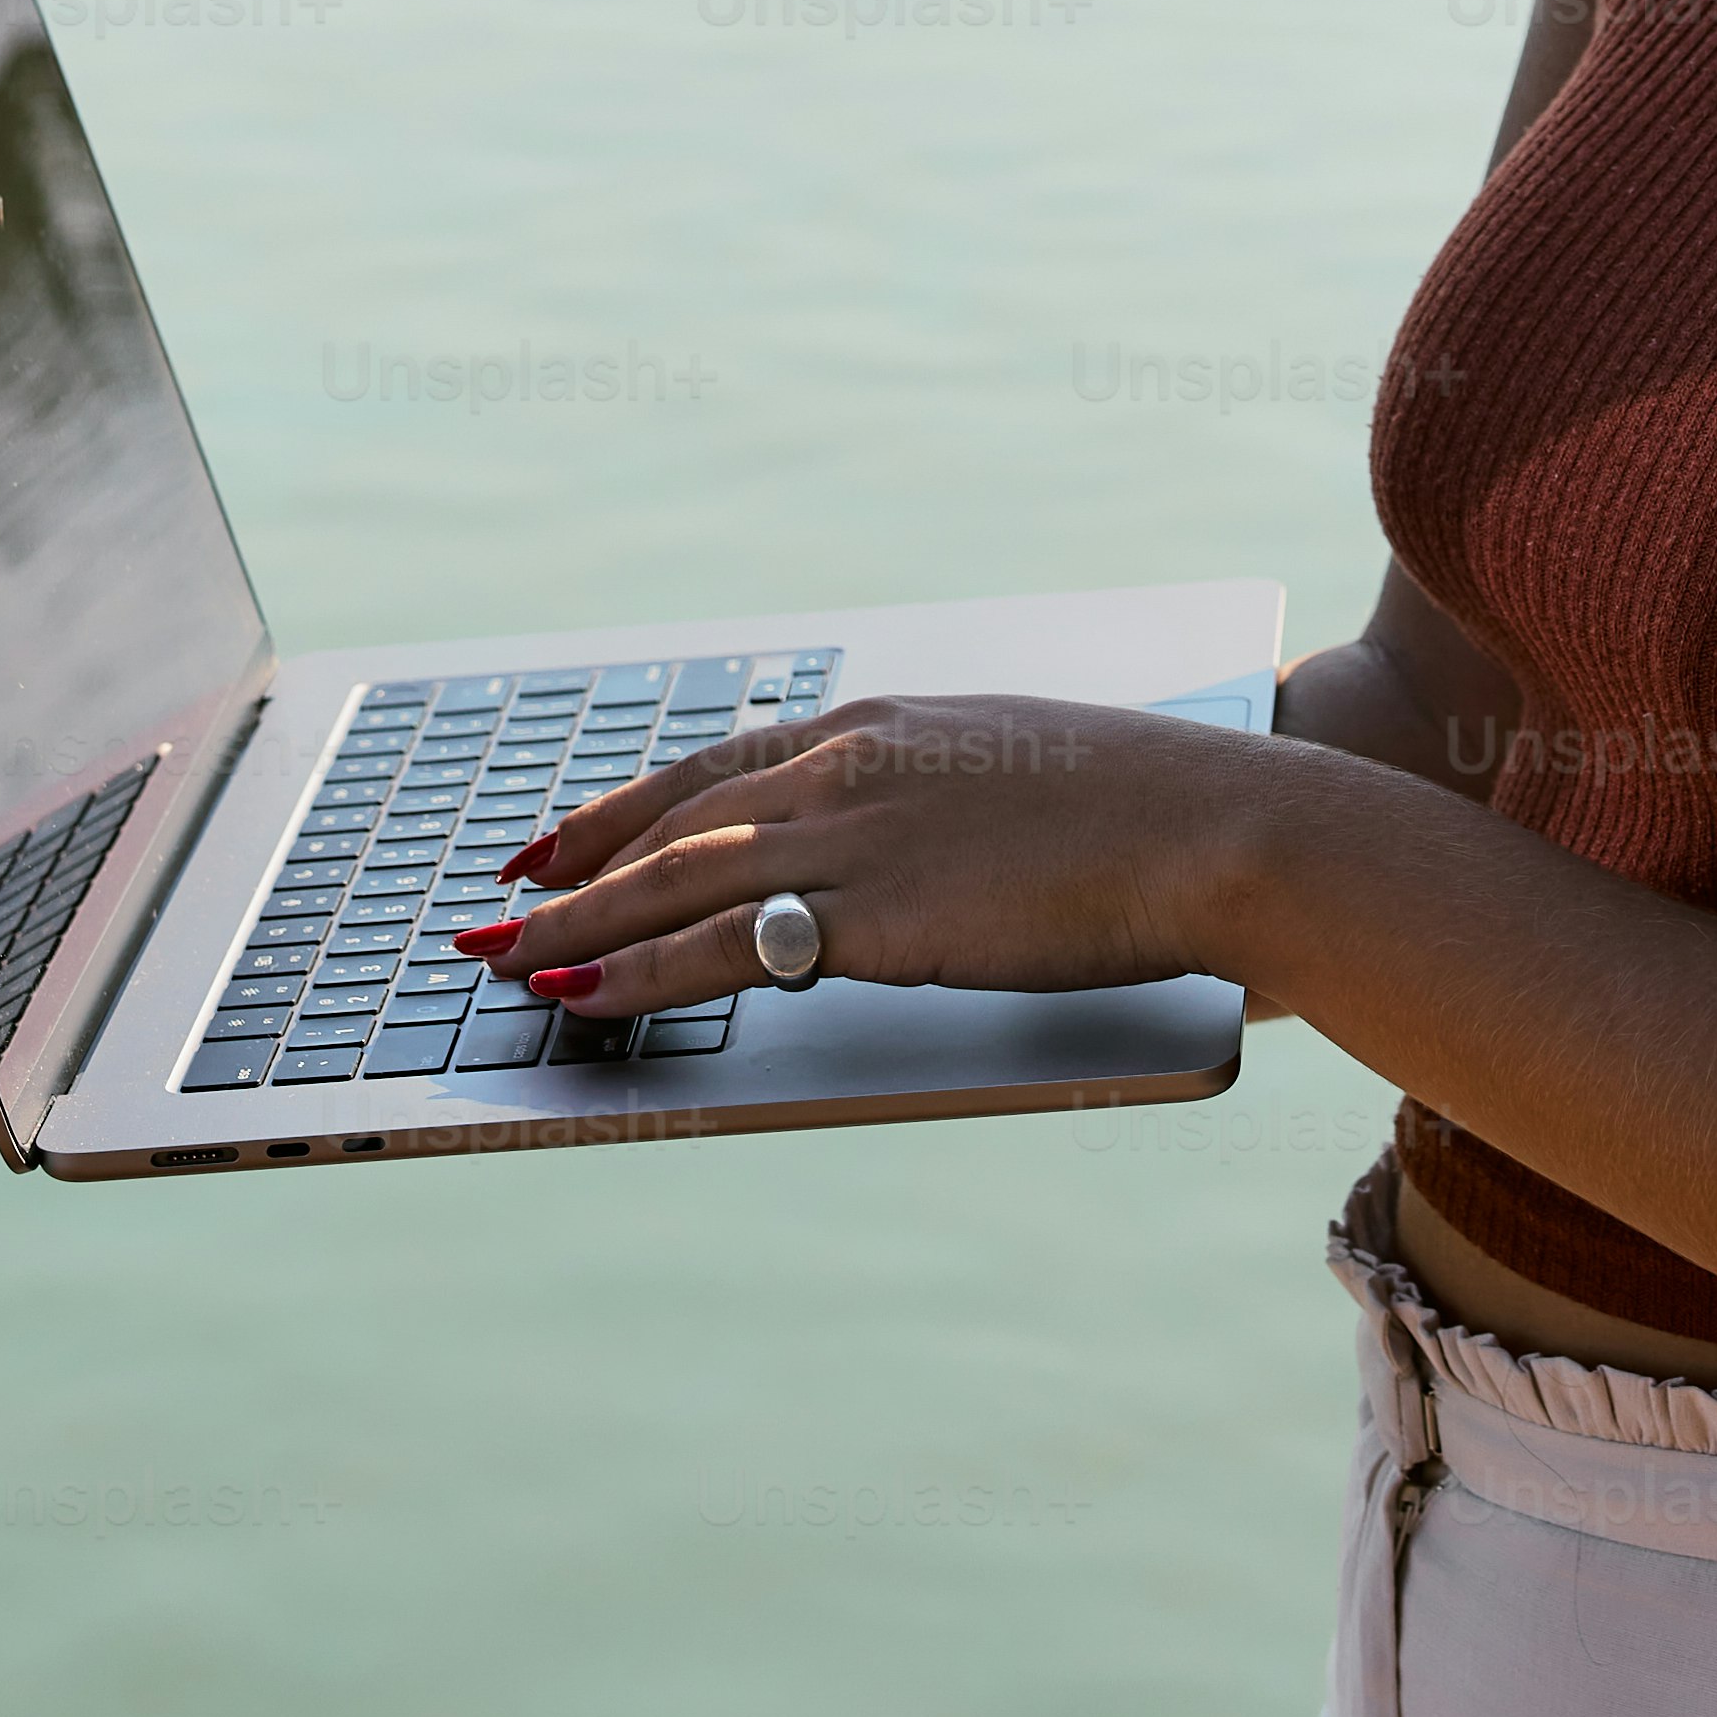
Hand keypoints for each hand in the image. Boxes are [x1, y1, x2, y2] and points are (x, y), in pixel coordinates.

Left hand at [449, 693, 1268, 1014]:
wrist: (1218, 828)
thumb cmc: (1155, 815)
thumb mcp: (1026, 777)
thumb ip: (953, 804)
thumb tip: (938, 847)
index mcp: (887, 724)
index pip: (723, 764)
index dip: (629, 805)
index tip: (566, 835)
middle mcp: (850, 764)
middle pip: (675, 816)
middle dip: (575, 862)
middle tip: (498, 898)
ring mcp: (856, 835)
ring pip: (672, 880)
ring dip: (575, 921)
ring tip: (499, 958)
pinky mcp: (871, 913)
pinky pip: (715, 948)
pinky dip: (631, 971)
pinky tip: (577, 992)